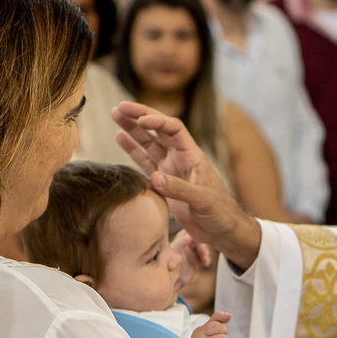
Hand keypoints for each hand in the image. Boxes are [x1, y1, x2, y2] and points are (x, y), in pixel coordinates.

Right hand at [113, 102, 262, 269]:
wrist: (221, 230)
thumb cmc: (220, 212)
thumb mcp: (203, 200)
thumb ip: (179, 189)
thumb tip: (155, 178)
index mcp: (192, 156)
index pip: (174, 129)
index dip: (157, 121)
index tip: (140, 120)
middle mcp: (180, 158)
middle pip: (158, 130)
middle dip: (139, 117)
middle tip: (120, 107)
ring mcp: (170, 169)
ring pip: (148, 143)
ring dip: (132, 129)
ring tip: (115, 115)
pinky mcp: (163, 182)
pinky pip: (144, 161)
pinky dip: (132, 150)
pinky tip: (120, 137)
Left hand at [171, 229, 210, 287]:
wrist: (169, 281)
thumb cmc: (168, 263)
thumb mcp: (175, 251)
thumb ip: (181, 242)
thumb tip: (189, 235)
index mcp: (179, 240)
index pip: (189, 233)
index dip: (195, 235)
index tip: (199, 239)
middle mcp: (186, 246)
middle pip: (198, 241)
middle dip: (202, 245)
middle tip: (203, 252)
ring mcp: (191, 254)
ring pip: (203, 249)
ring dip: (206, 253)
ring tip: (205, 259)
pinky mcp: (195, 262)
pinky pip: (204, 258)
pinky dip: (206, 260)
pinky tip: (205, 263)